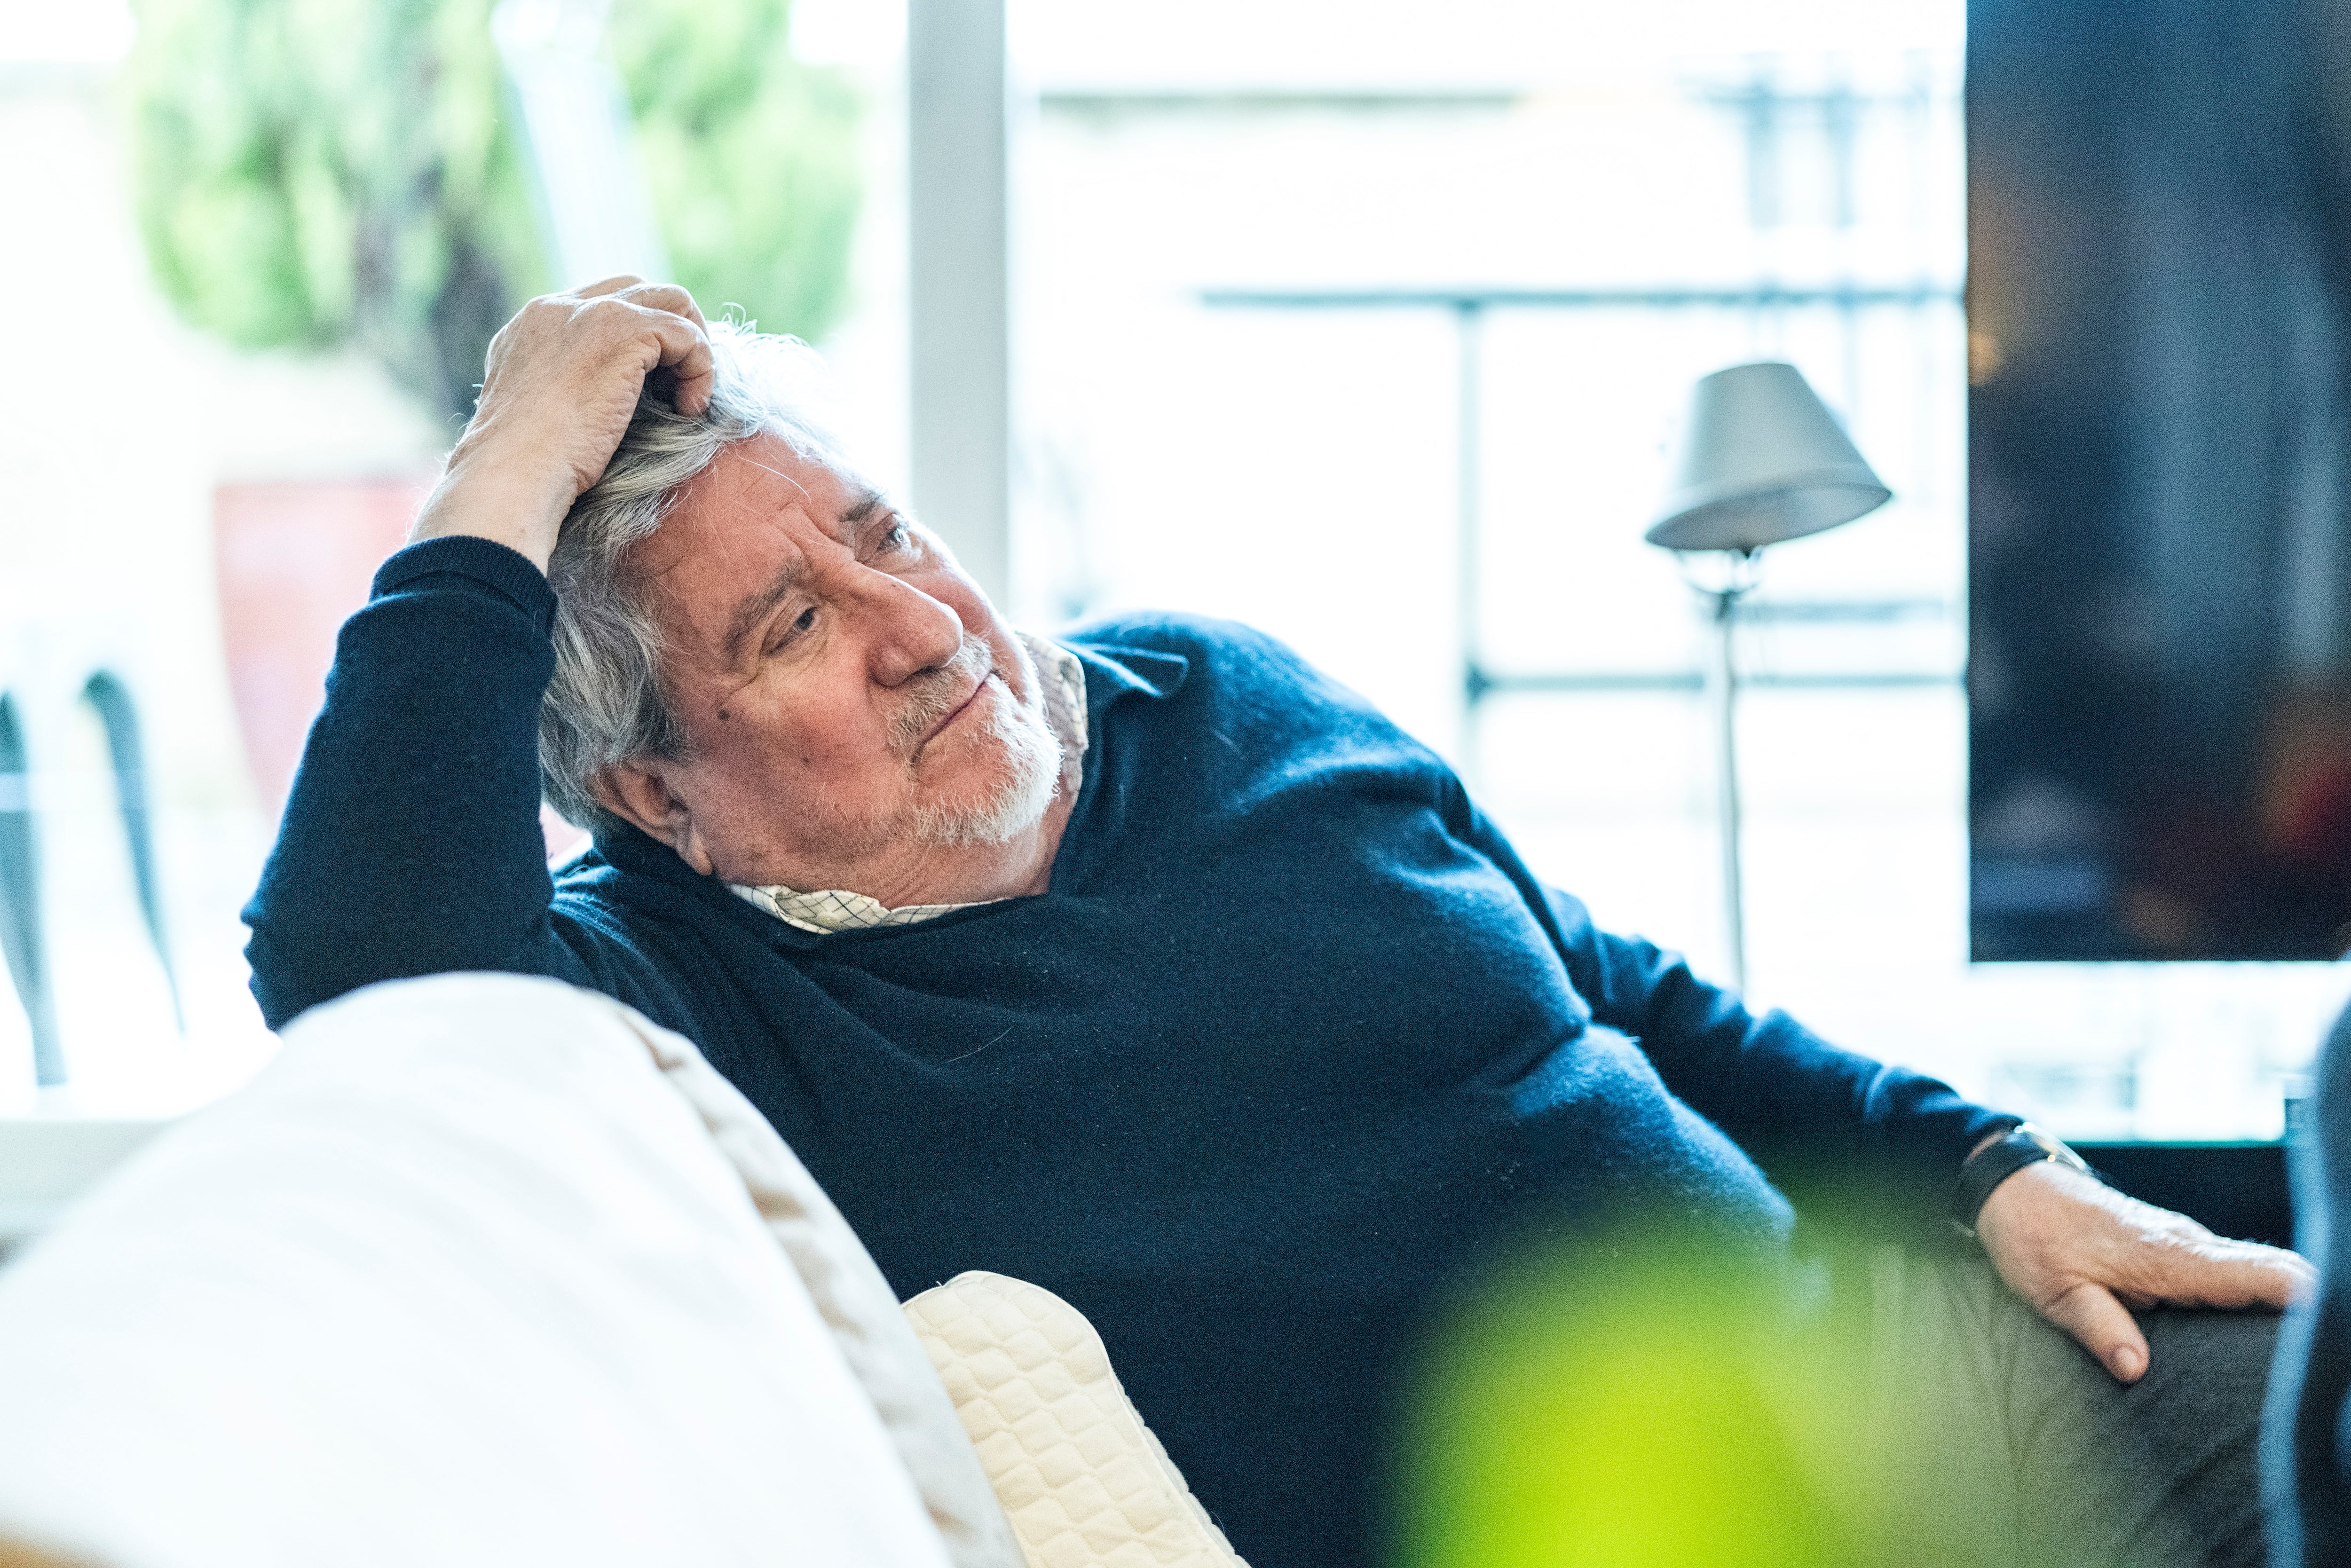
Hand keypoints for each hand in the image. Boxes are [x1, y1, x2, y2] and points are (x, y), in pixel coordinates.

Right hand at [411, 277, 714, 570]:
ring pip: (672, 301)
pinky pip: (687, 335)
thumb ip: (566, 383)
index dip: (640, 337)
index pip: (603, 302)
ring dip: (693, 348)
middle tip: (680, 385)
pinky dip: (702, 370)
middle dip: (672, 332)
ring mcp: (592, 312)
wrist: (515, 471)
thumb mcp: (540, 410)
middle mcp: (560, 307)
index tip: (652, 386)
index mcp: (536, 323)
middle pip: (640, 290)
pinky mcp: (624, 331)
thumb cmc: (529, 465)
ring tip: (688, 398)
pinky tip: (688, 410)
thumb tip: (611, 393)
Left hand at [1974, 1157, 2313, 1381]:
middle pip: (2275, 1273)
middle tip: (2325, 1359)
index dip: (2306, 1302)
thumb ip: (2099, 1328)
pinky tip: (2268, 1326)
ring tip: (2301, 1351)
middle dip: (2308, 1309)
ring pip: (2257, 1272)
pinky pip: (2233, 1271)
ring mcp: (2187, 1244)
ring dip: (2285, 1303)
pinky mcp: (2177, 1249)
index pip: (2261, 1275)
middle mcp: (2190, 1246)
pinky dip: (2259, 1293)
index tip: (2327, 1335)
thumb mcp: (2055, 1291)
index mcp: (2169, 1258)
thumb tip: (2136, 1369)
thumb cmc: (2033, 1237)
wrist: (2013, 1189)